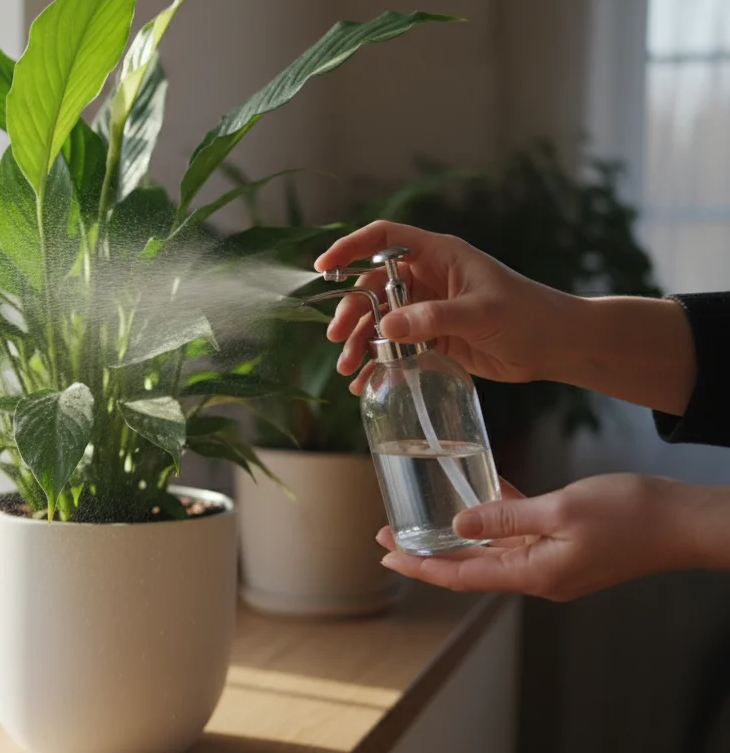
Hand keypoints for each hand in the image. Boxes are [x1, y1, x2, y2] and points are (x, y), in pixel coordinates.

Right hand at [314, 221, 574, 393]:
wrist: (556, 346)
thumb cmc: (529, 316)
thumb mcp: (481, 313)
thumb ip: (433, 318)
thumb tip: (386, 326)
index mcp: (439, 256)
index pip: (384, 239)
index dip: (351, 248)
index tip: (324, 267)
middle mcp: (428, 278)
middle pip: (372, 286)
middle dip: (352, 311)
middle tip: (340, 339)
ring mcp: (428, 308)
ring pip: (379, 319)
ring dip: (361, 342)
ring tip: (350, 368)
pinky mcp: (432, 336)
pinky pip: (395, 346)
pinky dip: (378, 362)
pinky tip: (366, 381)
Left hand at [376, 474, 705, 601]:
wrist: (685, 522)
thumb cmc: (632, 514)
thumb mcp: (561, 508)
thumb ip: (507, 516)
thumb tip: (459, 524)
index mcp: (535, 574)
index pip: (462, 576)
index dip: (421, 567)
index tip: (385, 556)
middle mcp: (540, 576)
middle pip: (471, 567)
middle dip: (427, 554)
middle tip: (388, 538)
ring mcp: (554, 564)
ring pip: (492, 552)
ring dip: (458, 537)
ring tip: (422, 520)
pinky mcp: (567, 549)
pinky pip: (520, 537)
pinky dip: (497, 519)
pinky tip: (480, 495)